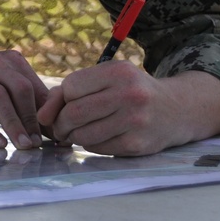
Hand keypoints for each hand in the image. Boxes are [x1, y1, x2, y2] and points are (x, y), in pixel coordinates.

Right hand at [0, 51, 48, 149]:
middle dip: (30, 118)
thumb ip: (29, 105)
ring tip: (22, 145)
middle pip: (19, 88)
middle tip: (36, 143)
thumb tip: (56, 131)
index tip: (53, 134)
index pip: (33, 84)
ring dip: (13, 124)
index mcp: (10, 59)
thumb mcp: (6, 91)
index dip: (45, 110)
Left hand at [36, 63, 219, 155]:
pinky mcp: (138, 145)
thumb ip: (71, 90)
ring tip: (75, 133)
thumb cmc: (131, 90)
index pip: (71, 87)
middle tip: (60, 128)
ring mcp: (135, 121)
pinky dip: (90, 145)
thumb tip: (41, 115)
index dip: (60, 99)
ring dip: (73, 137)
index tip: (61, 106)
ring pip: (84, 134)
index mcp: (118, 72)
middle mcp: (129, 94)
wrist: (178, 109)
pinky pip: (98, 148)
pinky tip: (97, 138)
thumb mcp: (107, 78)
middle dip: (60, 123)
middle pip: (74, 113)